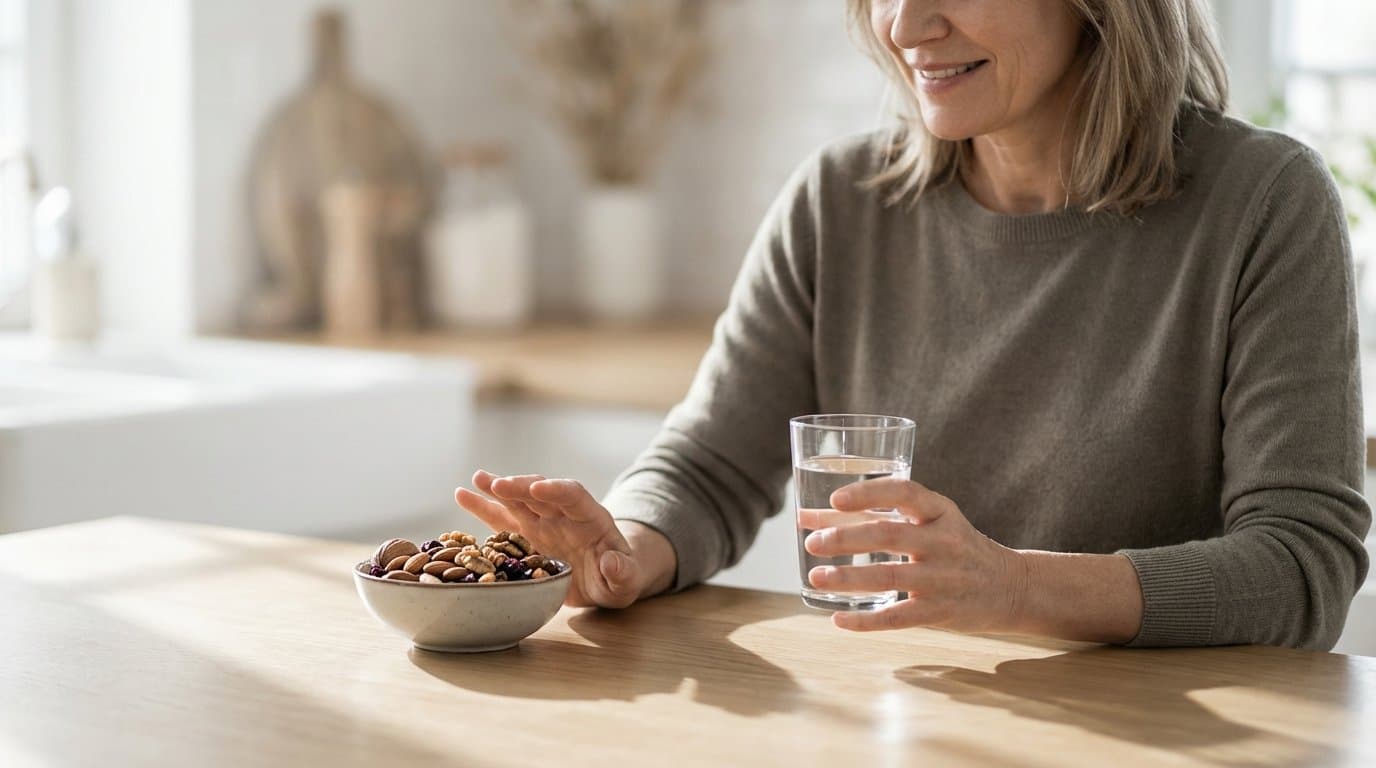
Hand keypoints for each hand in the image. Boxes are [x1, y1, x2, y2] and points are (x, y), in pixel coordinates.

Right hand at [454, 470, 675, 608]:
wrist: (607, 578)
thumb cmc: (620, 578)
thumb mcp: (627, 581)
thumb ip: (622, 573)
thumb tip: (612, 562)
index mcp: (591, 519)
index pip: (574, 496)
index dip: (556, 490)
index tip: (537, 489)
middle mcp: (563, 514)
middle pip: (540, 494)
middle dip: (520, 488)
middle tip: (497, 484)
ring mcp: (543, 522)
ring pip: (518, 501)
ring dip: (498, 489)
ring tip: (475, 480)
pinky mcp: (527, 535)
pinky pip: (502, 520)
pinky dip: (483, 508)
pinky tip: (462, 494)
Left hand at [802, 477, 1028, 632]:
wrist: (1011, 586)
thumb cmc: (954, 547)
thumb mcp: (926, 522)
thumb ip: (870, 516)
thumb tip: (806, 516)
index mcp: (939, 511)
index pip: (904, 493)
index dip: (868, 494)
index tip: (834, 499)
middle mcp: (943, 541)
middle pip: (889, 535)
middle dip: (846, 538)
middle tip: (812, 543)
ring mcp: (944, 578)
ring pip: (890, 576)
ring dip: (848, 578)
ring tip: (816, 577)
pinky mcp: (941, 612)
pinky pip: (899, 617)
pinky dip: (866, 621)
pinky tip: (838, 620)